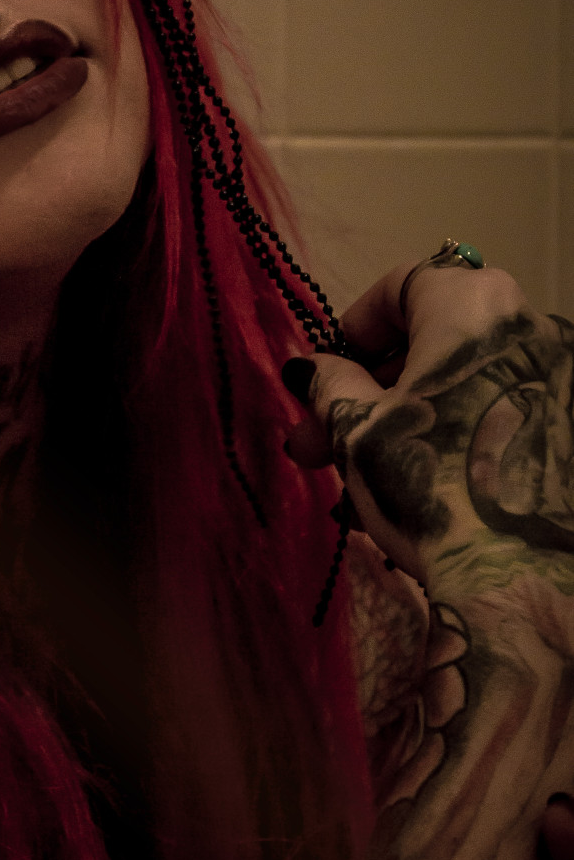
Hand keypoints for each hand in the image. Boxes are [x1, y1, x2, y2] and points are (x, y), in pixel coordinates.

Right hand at [285, 259, 573, 589]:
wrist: (526, 576)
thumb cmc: (431, 481)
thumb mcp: (357, 431)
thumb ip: (329, 387)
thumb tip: (312, 368)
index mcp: (472, 304)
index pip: (402, 284)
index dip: (353, 327)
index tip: (326, 372)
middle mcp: (526, 327)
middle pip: (430, 343)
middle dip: (364, 394)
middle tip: (315, 444)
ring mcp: (557, 383)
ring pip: (459, 390)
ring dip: (400, 428)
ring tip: (354, 491)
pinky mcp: (566, 435)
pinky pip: (493, 422)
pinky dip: (449, 446)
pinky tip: (408, 502)